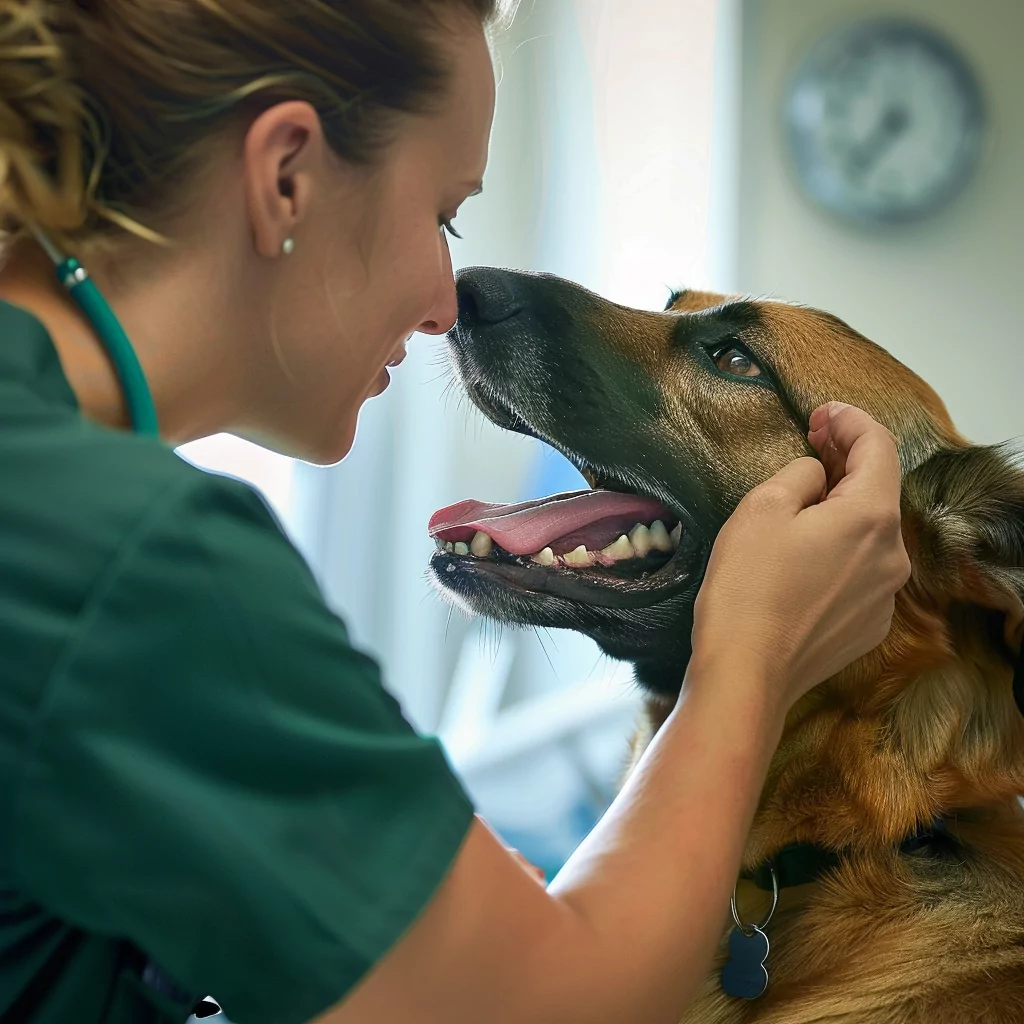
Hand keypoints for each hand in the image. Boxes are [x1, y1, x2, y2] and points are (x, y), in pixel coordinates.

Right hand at [689, 402, 910, 713]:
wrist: (746, 675)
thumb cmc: (747, 588)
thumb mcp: (761, 508)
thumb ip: (799, 475)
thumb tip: (815, 476)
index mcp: (871, 517)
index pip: (878, 447)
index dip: (850, 421)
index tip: (821, 414)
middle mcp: (892, 556)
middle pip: (877, 491)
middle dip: (845, 463)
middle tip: (810, 445)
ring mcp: (884, 596)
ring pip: (868, 534)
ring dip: (841, 510)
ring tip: (800, 504)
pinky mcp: (868, 626)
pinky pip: (860, 572)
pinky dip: (838, 553)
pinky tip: (801, 560)